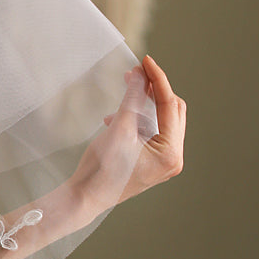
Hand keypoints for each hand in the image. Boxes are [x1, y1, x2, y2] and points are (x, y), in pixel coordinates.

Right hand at [69, 55, 186, 219]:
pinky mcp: (152, 162)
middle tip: (135, 74)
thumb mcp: (118, 128)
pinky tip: (115, 119)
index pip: (170, 106)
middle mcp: (174, 158)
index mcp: (171, 152)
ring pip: (162, 121)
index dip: (158, 80)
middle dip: (154, 91)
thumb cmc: (100, 168)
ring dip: (144, 105)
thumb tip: (140, 74)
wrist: (84, 197)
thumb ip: (133, 99)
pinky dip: (138, 120)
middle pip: (172, 112)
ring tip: (123, 97)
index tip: (146, 61)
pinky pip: (152, 133)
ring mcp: (164, 161)